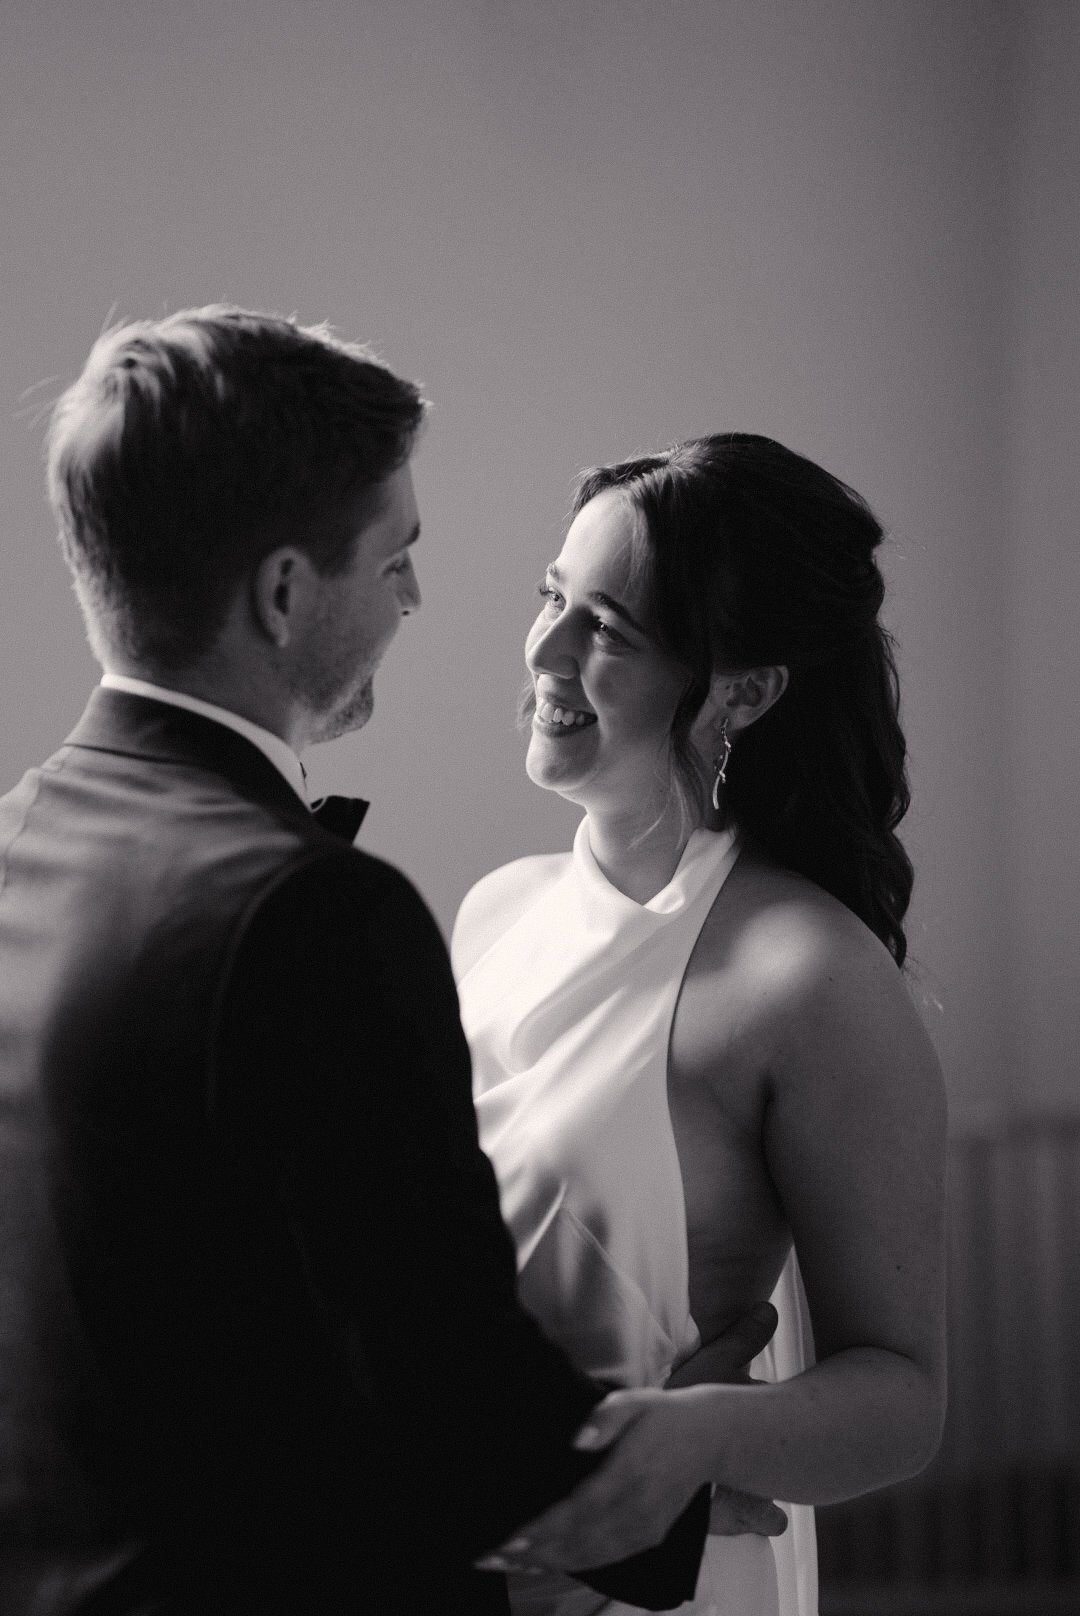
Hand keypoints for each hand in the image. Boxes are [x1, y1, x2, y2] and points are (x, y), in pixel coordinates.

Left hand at [477, 1301, 780, 1574]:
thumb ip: (606, 1416)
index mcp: (629, 1474)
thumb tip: (578, 1439)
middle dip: (531, 1553)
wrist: (711, 1438)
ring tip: (509, 1563)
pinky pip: (607, 1558)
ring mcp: (644, 1527)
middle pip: (577, 1541)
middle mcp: (636, 1508)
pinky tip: (548, 1561)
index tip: (508, 1540)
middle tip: (489, 1558)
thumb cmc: (664, 1415)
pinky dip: (574, 1564)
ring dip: (547, 1562)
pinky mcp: (649, 1535)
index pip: (577, 1510)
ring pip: (590, 1555)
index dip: (541, 1530)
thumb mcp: (636, 1400)